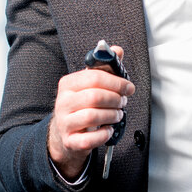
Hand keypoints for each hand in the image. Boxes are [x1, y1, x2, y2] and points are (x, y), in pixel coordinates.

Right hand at [47, 45, 133, 177]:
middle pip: (95, 96)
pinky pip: (89, 139)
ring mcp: (64, 122)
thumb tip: (118, 50)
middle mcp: (63, 102)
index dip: (116, 81)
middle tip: (123, 101)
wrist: (65, 131)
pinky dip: (104, 134)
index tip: (129, 87)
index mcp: (68, 84)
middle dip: (115, 99)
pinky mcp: (69, 141)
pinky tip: (108, 129)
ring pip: (93, 116)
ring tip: (118, 114)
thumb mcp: (90, 84)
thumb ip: (105, 67)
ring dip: (112, 115)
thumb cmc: (82, 104)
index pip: (94, 77)